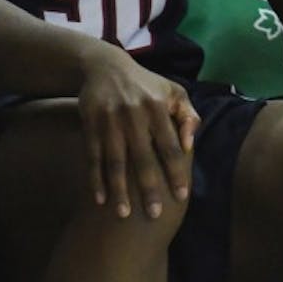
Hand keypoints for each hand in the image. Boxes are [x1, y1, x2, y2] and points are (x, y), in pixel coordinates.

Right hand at [77, 45, 199, 219]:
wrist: (105, 66)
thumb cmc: (147, 85)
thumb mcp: (173, 91)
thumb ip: (188, 115)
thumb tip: (191, 144)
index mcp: (158, 107)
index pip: (171, 146)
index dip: (176, 171)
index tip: (181, 196)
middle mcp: (134, 115)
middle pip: (143, 158)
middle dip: (149, 188)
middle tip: (155, 215)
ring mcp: (110, 120)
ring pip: (116, 161)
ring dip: (119, 190)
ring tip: (124, 215)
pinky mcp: (91, 124)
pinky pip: (93, 157)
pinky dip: (95, 179)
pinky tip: (100, 200)